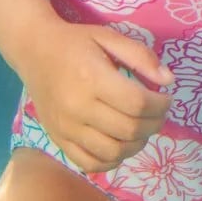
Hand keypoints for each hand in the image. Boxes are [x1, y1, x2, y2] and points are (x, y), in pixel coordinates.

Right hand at [22, 20, 174, 173]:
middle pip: (129, 129)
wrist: (34, 51)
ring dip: (137, 144)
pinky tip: (120, 144)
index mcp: (92, 79)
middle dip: (154, 124)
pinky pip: (90, 163)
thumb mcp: (109, 37)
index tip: (166, 99)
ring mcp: (66, 128)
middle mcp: (78, 108)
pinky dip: (112, 160)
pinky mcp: (59, 140)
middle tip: (158, 114)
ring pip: (113, 152)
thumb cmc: (75, 43)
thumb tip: (168, 81)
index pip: (137, 103)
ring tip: (141, 129)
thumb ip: (141, 56)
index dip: (161, 105)